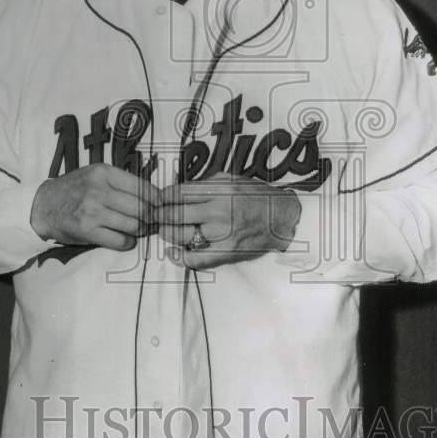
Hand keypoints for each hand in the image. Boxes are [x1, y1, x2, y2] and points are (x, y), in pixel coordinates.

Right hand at [30, 164, 161, 251]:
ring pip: (133, 225)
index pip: (143, 187)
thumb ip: (121, 183)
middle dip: (153, 218)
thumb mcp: (96, 176)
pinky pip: (120, 241)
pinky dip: (128, 242)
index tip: (164, 207)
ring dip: (141, 231)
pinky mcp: (87, 230)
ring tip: (140, 229)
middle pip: (142, 208)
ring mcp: (92, 211)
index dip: (159, 200)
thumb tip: (155, 197)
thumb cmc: (75, 190)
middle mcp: (98, 190)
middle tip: (157, 222)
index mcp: (104, 173)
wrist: (43, 206)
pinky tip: (126, 239)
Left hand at [155, 172, 301, 269]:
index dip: (162, 197)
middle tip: (153, 215)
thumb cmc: (256, 196)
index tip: (157, 199)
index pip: (178, 193)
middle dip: (159, 215)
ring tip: (164, 229)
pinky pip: (196, 258)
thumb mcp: (231, 179)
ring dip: (167, 232)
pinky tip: (173, 252)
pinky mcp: (227, 252)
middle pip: (175, 214)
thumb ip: (205, 183)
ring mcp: (222, 233)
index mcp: (219, 189)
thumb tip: (177, 190)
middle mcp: (219, 210)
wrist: (283, 217)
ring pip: (181, 235)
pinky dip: (180, 257)